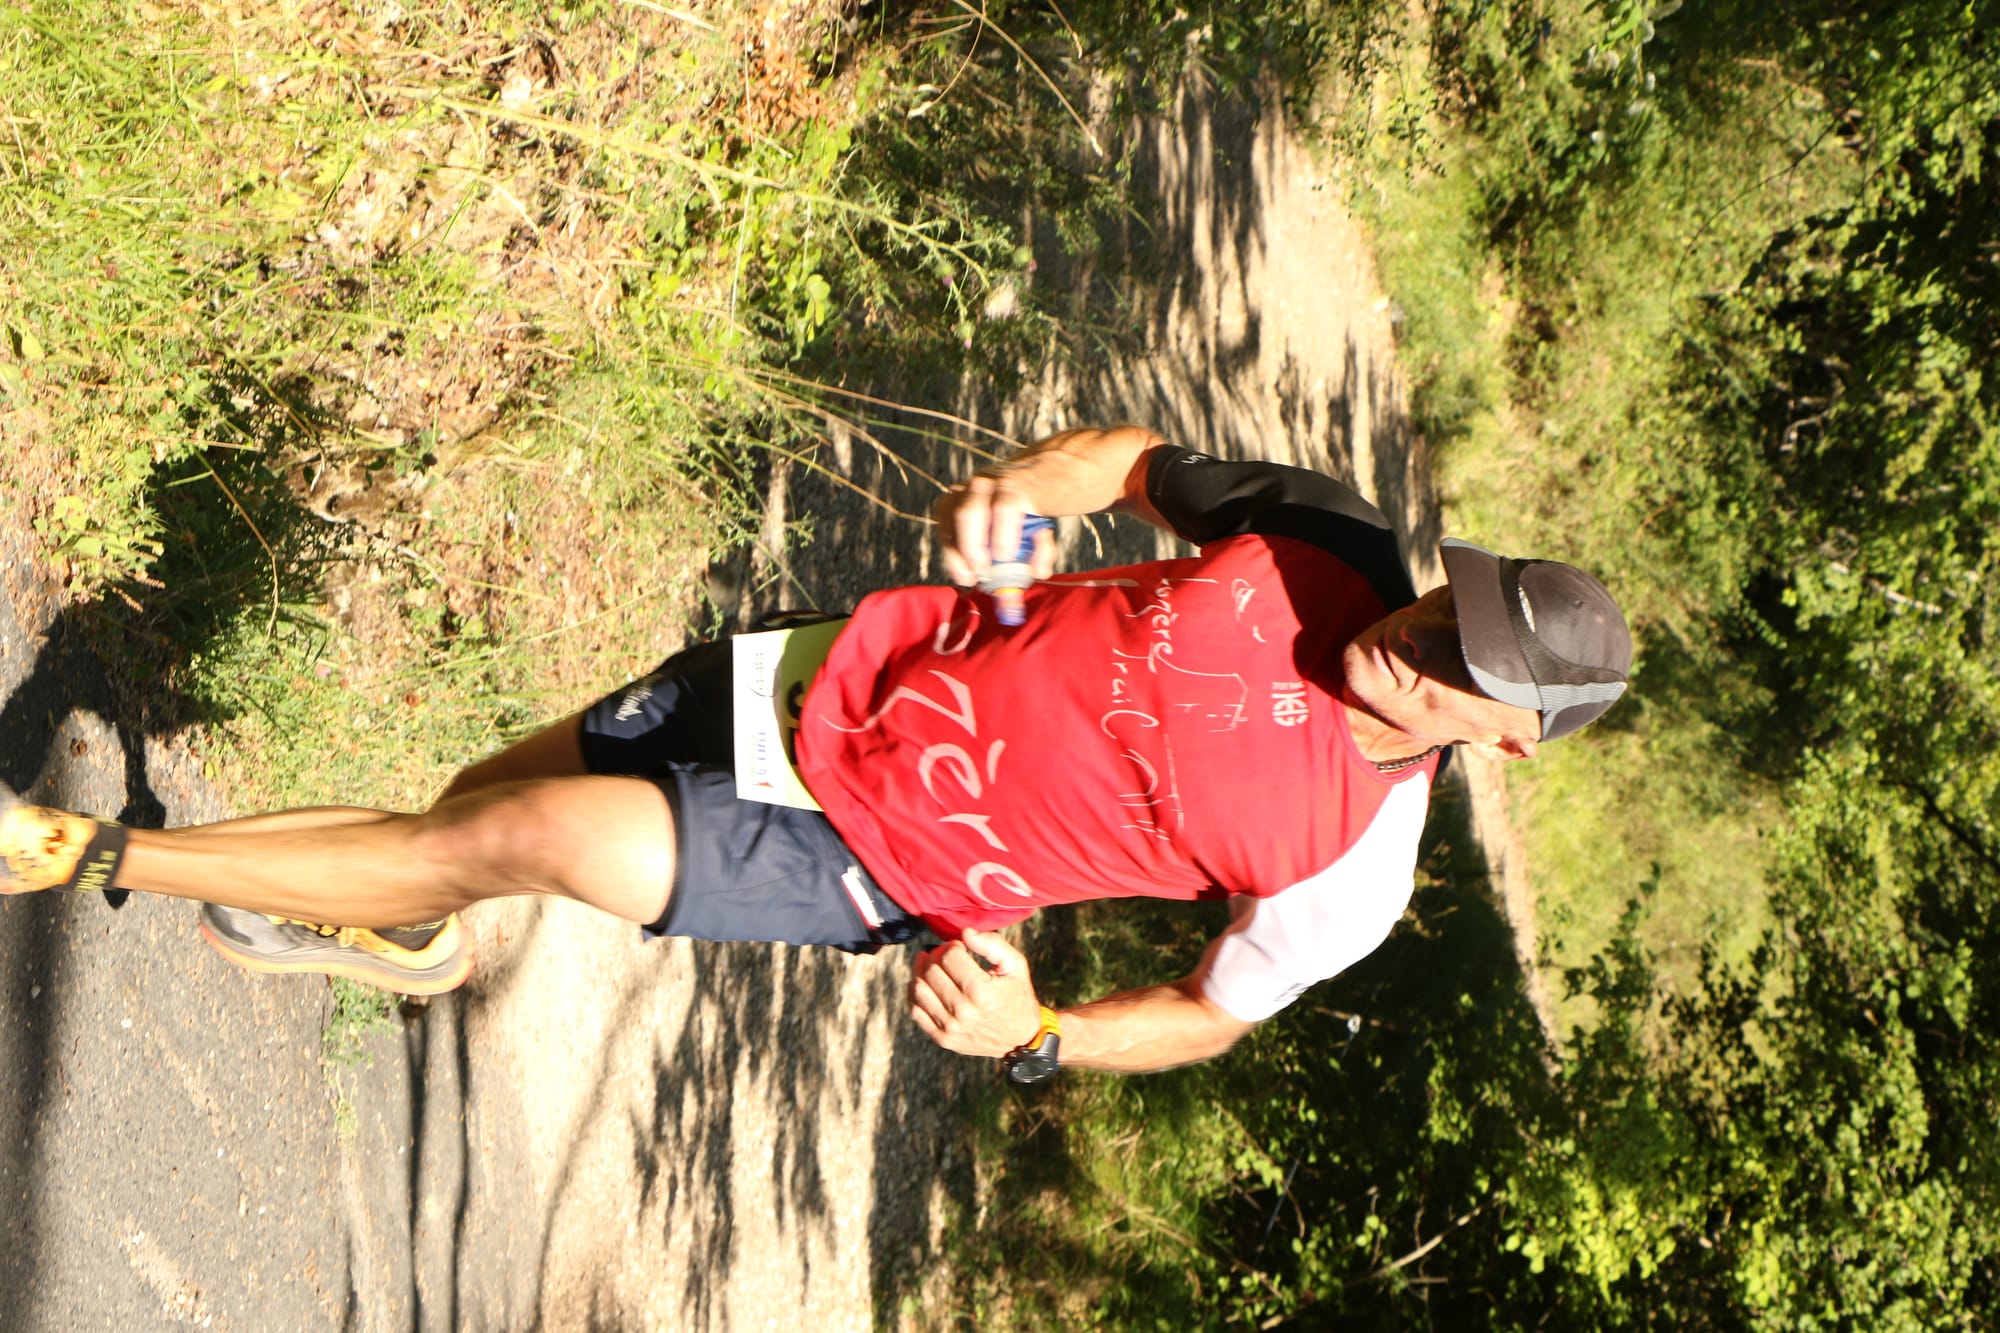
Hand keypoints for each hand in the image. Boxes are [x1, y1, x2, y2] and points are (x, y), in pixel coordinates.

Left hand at [908, 928, 1044, 1057]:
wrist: (1021, 1039)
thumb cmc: (1018, 997)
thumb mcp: (1016, 965)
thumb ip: (992, 944)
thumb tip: (965, 932)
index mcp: (980, 991)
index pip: (948, 957)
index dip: (951, 945)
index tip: (958, 946)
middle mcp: (962, 1011)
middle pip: (931, 971)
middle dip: (935, 955)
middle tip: (944, 954)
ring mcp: (950, 1027)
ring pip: (918, 989)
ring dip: (921, 971)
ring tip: (931, 965)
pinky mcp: (942, 1038)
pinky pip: (916, 1011)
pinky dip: (915, 994)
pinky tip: (925, 984)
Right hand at [932, 473, 1057, 588]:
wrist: (1014, 482)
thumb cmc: (1027, 513)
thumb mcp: (1043, 528)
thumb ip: (1043, 550)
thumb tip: (1037, 571)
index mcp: (1011, 488)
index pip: (1004, 507)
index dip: (1002, 535)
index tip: (1004, 559)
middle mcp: (983, 486)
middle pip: (969, 512)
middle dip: (973, 547)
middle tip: (982, 572)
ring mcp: (961, 493)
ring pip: (949, 520)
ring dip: (955, 553)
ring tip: (968, 578)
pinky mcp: (946, 505)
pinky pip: (942, 528)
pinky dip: (949, 552)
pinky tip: (961, 568)